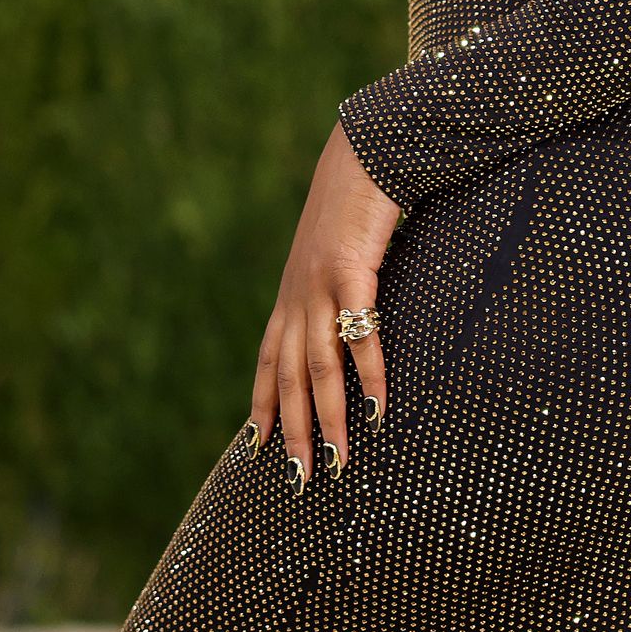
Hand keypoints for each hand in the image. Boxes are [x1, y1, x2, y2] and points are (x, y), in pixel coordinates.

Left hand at [251, 122, 399, 484]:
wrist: (362, 152)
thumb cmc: (358, 201)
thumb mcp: (339, 251)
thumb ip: (340, 285)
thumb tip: (351, 315)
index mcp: (292, 293)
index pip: (270, 360)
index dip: (262, 404)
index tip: (256, 446)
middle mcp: (298, 296)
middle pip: (290, 377)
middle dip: (291, 431)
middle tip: (298, 479)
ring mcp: (320, 285)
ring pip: (319, 366)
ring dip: (327, 419)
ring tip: (334, 462)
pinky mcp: (350, 270)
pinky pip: (358, 333)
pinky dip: (367, 373)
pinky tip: (374, 406)